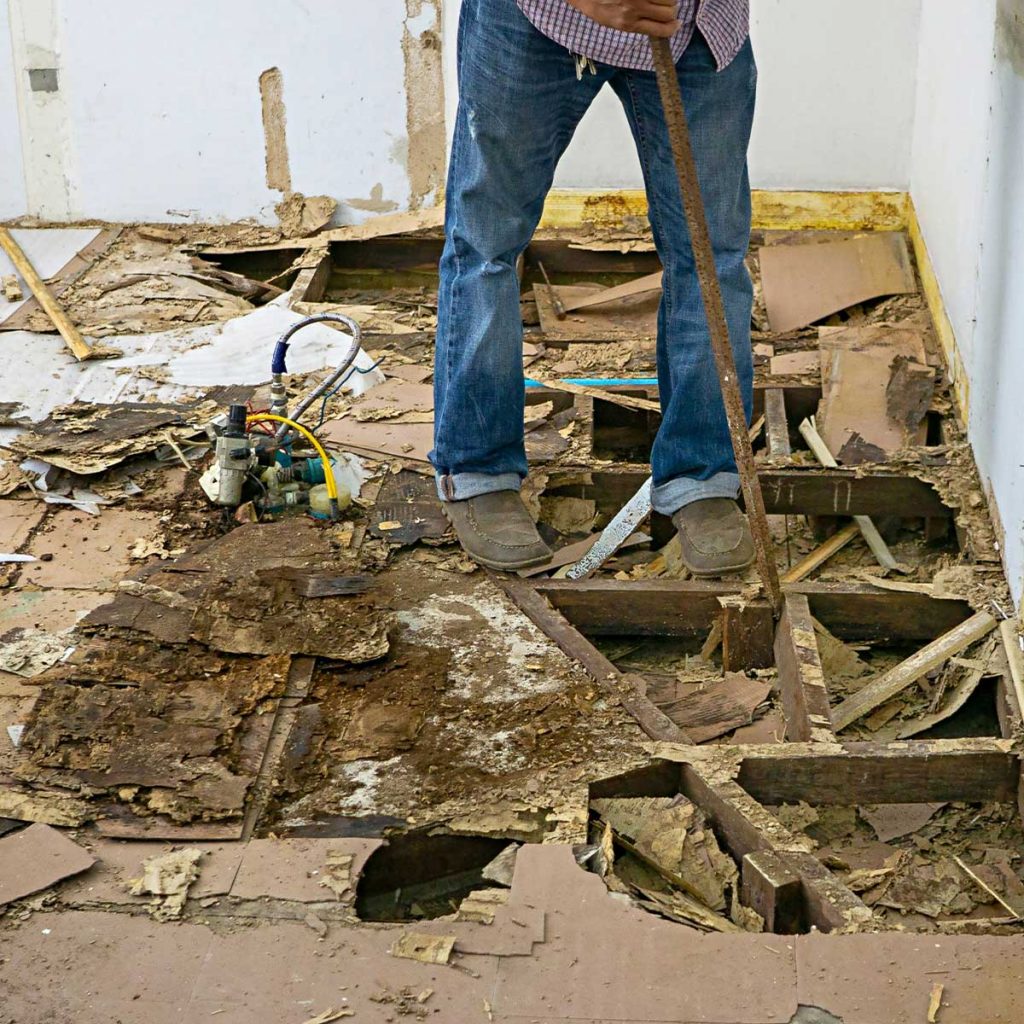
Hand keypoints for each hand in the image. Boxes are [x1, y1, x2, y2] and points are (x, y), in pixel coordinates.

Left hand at [566, 0, 680, 36]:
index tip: (676, 23)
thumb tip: (653, 23)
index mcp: (629, 24)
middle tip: (666, 6)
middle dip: (670, 9)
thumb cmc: (596, 4)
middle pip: (669, 12)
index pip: (662, 30)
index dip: (673, 27)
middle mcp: (636, 9)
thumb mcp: (612, 22)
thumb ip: (633, 23)